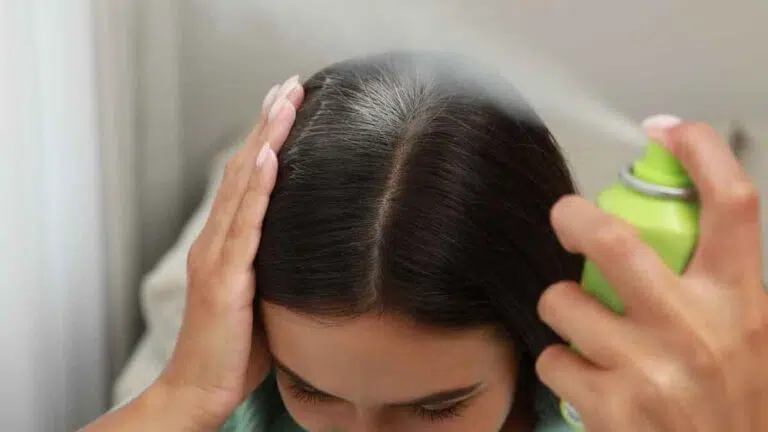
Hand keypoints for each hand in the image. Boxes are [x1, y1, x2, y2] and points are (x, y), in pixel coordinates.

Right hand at [157, 75, 303, 426]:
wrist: (200, 389)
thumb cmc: (235, 348)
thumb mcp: (262, 297)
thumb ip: (275, 266)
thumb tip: (312, 249)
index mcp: (225, 244)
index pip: (247, 180)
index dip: (265, 140)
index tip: (284, 106)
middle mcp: (216, 241)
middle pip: (244, 170)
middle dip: (266, 125)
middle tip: (288, 86)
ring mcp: (218, 257)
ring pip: (244, 186)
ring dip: (265, 140)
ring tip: (284, 102)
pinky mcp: (225, 278)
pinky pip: (245, 225)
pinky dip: (258, 188)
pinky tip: (270, 157)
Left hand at [536, 118, 766, 430]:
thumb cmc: (739, 406)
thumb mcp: (754, 339)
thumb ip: (723, 287)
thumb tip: (680, 230)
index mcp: (742, 301)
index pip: (733, 204)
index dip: (698, 153)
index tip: (665, 129)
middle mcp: (697, 327)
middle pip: (616, 241)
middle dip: (574, 218)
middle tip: (565, 216)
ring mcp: (650, 368)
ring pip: (564, 302)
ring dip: (560, 306)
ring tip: (580, 326)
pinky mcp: (611, 406)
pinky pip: (553, 358)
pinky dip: (558, 361)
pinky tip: (584, 378)